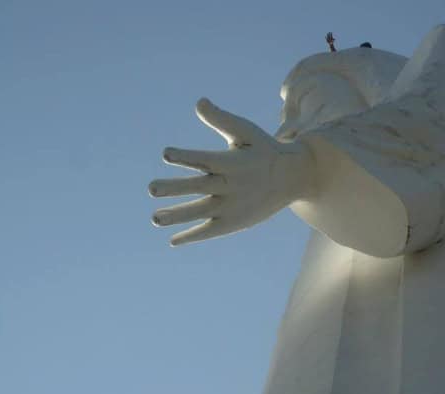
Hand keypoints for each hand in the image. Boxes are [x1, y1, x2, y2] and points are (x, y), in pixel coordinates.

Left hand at [149, 98, 312, 245]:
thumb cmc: (264, 149)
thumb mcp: (246, 131)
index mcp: (232, 162)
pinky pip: (210, 230)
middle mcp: (230, 185)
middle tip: (151, 188)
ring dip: (177, 215)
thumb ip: (221, 119)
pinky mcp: (235, 222)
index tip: (166, 154)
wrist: (293, 177)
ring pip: (200, 212)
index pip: (205, 159)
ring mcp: (232, 206)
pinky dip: (192, 236)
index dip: (186, 157)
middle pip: (198, 187)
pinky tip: (173, 240)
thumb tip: (199, 102)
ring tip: (154, 218)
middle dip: (174, 188)